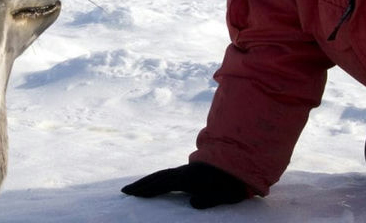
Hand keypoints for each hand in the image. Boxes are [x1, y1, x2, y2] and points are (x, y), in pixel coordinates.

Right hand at [121, 162, 248, 208]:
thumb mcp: (225, 194)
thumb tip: (191, 204)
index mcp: (189, 178)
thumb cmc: (232, 182)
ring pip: (162, 174)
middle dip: (141, 184)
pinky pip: (169, 175)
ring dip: (148, 181)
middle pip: (158, 177)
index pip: (162, 184)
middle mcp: (184, 172)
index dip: (146, 189)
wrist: (240, 161)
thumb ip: (209, 200)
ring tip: (136, 188)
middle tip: (125, 191)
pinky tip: (156, 184)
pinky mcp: (189, 172)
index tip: (131, 193)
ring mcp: (186, 170)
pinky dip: (158, 179)